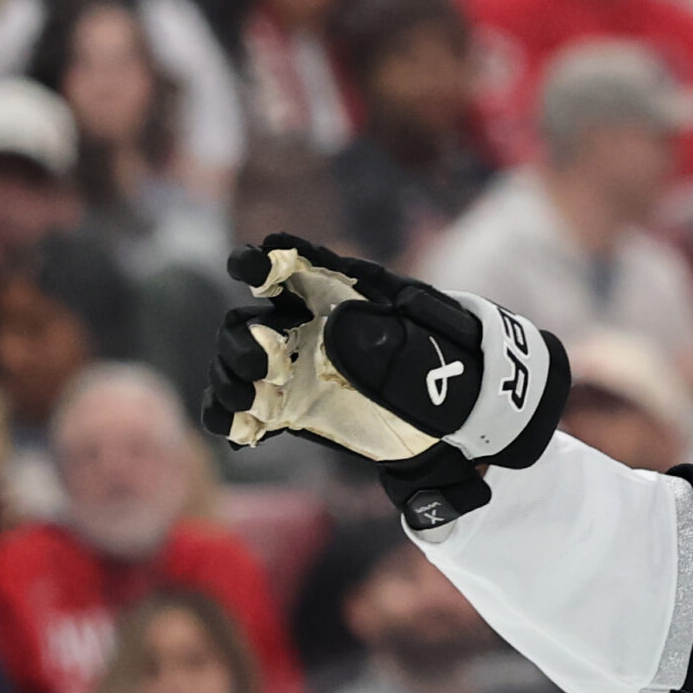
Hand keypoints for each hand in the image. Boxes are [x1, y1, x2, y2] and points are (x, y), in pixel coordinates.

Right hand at [203, 235, 570, 528]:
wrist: (463, 414)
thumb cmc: (450, 365)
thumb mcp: (427, 348)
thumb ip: (385, 338)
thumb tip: (334, 328)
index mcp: (338, 294)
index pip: (293, 266)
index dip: (264, 261)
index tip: (251, 266)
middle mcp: (308, 327)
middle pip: (249, 321)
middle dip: (242, 337)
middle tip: (263, 360)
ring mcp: (297, 369)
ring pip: (239, 365)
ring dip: (229, 378)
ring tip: (244, 401)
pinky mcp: (295, 409)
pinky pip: (251, 411)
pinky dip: (235, 419)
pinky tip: (240, 431)